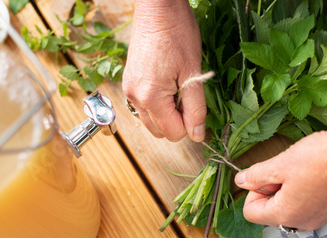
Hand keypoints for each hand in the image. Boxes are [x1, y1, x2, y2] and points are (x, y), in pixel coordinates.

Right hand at [122, 0, 205, 141]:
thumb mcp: (193, 72)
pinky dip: (158, 104)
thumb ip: (196, 108)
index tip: (196, 105)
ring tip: (177, 88)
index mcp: (151, 97)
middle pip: (160, 131)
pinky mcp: (129, 82)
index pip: (173, 133)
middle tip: (188, 94)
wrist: (158, 7)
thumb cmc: (177, 33)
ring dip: (167, 114)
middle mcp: (135, 97)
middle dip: (178, 120)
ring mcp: (129, 90)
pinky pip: (144, 107)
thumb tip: (197, 135)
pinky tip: (167, 84)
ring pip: (151, 121)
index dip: (190, 124)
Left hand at [234, 128, 326, 230]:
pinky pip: (307, 205)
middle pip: (270, 211)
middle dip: (271, 189)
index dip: (253, 191)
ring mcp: (319, 218)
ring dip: (287, 189)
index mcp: (285, 215)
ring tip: (300, 169)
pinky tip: (315, 173)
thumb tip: (240, 181)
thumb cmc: (322, 158)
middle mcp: (302, 223)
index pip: (250, 213)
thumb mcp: (280, 163)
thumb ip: (256, 175)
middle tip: (284, 168)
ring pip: (290, 207)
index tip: (266, 174)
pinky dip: (304, 190)